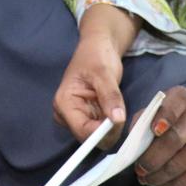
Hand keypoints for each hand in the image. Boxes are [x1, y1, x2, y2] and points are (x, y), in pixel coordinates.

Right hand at [53, 4, 138, 147]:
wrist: (99, 47)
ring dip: (112, 128)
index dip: (102, 132)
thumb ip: (110, 96)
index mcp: (64, 104)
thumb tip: (117, 119)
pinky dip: (113, 125)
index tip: (120, 120)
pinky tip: (116, 111)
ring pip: (98, 137)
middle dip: (108, 131)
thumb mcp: (104, 73)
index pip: (82, 131)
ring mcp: (78, 118)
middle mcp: (67, 115)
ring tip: (119, 108)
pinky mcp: (88, 118)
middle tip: (122, 113)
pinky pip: (103, 130)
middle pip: (89, 138)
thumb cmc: (96, 56)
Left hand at [133, 86, 185, 185]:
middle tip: (139, 169)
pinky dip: (170, 185)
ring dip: (158, 176)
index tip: (154, 130)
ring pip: (179, 164)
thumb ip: (142, 122)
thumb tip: (132, 142)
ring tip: (146, 179)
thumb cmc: (166, 124)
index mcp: (182, 99)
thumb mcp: (153, 114)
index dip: (164, 116)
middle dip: (152, 158)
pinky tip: (161, 184)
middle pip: (174, 140)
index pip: (175, 103)